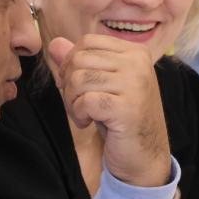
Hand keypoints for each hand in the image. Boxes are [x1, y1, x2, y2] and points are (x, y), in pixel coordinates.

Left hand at [48, 35, 170, 187]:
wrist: (144, 157)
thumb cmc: (121, 120)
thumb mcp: (100, 86)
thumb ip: (79, 63)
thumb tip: (54, 43)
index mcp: (136, 52)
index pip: (87, 42)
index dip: (71, 64)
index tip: (78, 88)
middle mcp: (138, 63)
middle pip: (79, 59)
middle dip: (68, 84)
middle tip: (78, 105)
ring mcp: (135, 84)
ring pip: (79, 79)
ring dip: (72, 102)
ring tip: (84, 115)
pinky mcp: (127, 107)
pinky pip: (85, 101)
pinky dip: (78, 114)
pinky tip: (89, 123)